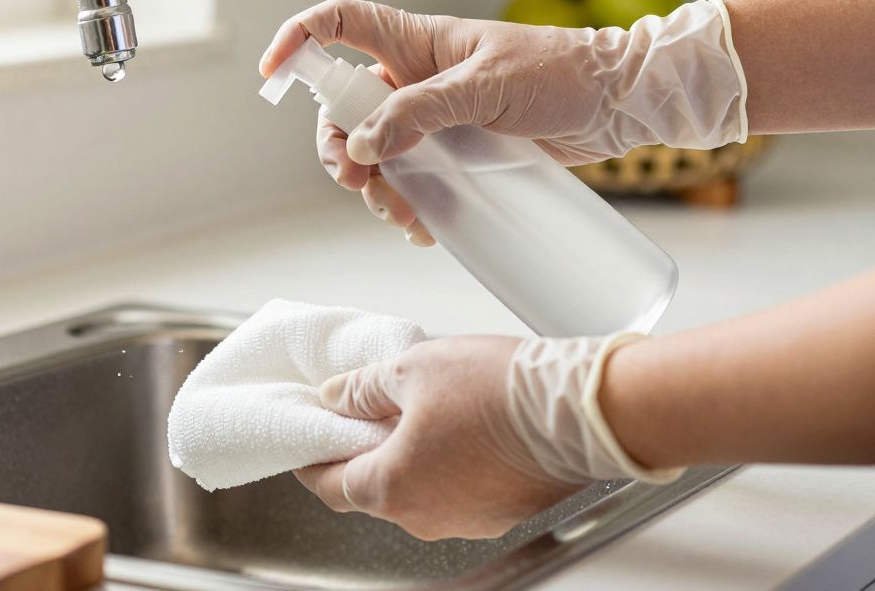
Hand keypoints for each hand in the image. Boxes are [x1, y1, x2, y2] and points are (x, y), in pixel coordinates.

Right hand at [260, 0, 744, 243]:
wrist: (619, 105)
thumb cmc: (561, 74)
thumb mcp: (484, 87)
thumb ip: (420, 112)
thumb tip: (363, 146)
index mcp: (414, 43)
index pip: (338, 25)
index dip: (298, 41)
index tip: (272, 75)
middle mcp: (414, 80)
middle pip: (344, 110)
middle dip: (340, 150)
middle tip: (356, 180)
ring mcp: (434, 120)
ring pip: (376, 156)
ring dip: (376, 189)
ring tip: (402, 213)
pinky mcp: (458, 156)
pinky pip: (415, 183)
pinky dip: (411, 207)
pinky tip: (427, 226)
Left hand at [293, 333, 682, 539]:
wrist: (583, 410)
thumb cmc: (501, 392)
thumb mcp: (412, 370)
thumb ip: (363, 388)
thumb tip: (335, 397)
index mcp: (392, 489)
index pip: (329, 486)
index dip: (312, 458)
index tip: (308, 437)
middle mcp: (426, 518)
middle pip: (372, 490)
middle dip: (362, 451)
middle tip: (360, 411)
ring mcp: (468, 521)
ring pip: (417, 490)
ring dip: (407, 456)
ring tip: (415, 409)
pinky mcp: (504, 513)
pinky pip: (457, 491)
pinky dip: (446, 464)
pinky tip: (457, 425)